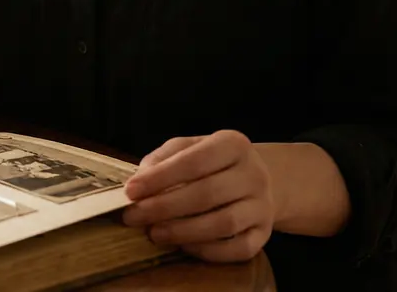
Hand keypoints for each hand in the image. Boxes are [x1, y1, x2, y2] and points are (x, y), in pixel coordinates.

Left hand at [121, 130, 275, 262]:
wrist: (257, 178)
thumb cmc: (212, 162)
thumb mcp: (188, 148)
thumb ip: (162, 159)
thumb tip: (139, 181)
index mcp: (233, 145)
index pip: (194, 161)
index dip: (160, 178)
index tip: (131, 191)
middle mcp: (254, 174)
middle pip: (207, 194)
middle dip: (165, 207)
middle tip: (134, 216)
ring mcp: (263, 206)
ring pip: (224, 223)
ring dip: (184, 231)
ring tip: (155, 233)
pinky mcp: (265, 233)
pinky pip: (239, 248)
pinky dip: (209, 251)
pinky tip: (183, 246)